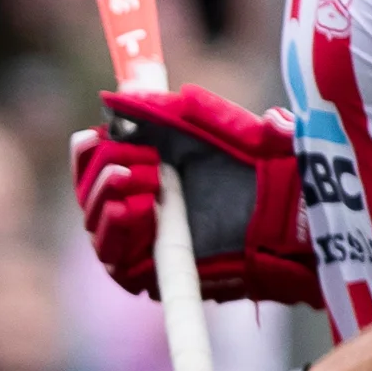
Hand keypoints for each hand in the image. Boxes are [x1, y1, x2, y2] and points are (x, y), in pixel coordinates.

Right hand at [75, 85, 318, 307]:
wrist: (284, 213)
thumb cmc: (252, 170)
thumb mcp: (208, 129)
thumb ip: (165, 111)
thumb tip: (120, 94)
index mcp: (140, 170)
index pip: (89, 162)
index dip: (87, 150)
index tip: (96, 135)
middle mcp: (131, 208)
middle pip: (86, 193)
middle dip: (104, 170)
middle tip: (138, 160)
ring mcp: (136, 245)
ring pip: (95, 223)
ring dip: (110, 196)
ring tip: (148, 182)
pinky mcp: (146, 275)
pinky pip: (114, 257)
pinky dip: (121, 229)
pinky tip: (145, 209)